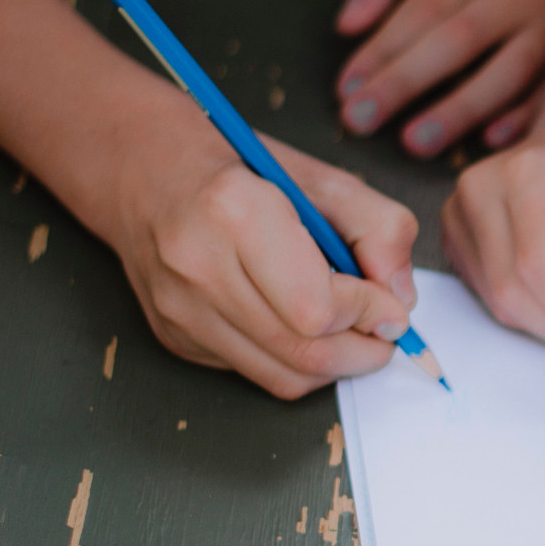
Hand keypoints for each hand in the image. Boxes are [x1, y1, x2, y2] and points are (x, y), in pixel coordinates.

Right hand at [107, 122, 418, 399]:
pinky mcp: (175, 336)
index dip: (368, 313)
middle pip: (303, 352)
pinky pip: (254, 372)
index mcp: (235, 211)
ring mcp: (179, 308)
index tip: (389, 305)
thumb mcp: (324, 178)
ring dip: (334, 365)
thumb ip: (380, 229)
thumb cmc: (239, 169)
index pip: (318, 308)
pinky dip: (293, 361)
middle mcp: (197, 265)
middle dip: (362, 352)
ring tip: (352, 333)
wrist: (144, 170)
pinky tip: (298, 326)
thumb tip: (400, 300)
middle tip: (384, 332)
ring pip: (282, 376)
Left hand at [334, 0, 544, 157]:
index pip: (427, 4)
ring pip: (510, 71)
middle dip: (407, 82)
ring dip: (460, 110)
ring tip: (414, 142)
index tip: (347, 88)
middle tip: (362, 120)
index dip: (384, 49)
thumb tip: (349, 25)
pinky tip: (486, 140)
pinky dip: (521, 116)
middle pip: (462, 38)